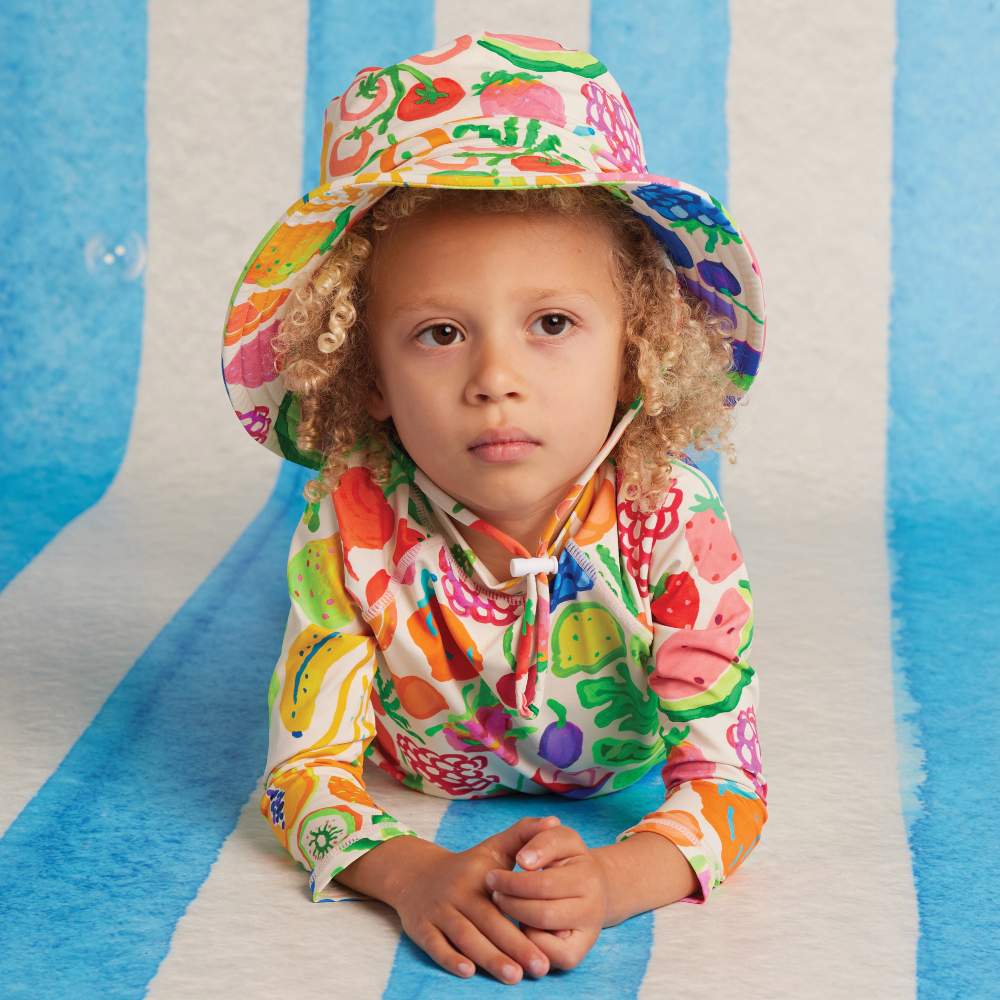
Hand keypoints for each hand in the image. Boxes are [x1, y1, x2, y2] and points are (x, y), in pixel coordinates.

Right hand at [391, 815, 561, 983]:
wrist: (414, 874)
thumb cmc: (466, 867)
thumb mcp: (493, 847)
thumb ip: (524, 835)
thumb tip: (554, 821)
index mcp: (479, 876)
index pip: (505, 897)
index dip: (527, 912)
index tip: (553, 930)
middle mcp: (458, 894)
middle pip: (488, 922)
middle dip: (515, 945)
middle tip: (540, 967)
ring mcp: (438, 911)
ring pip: (464, 936)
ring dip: (489, 957)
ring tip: (515, 976)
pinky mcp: (421, 928)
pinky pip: (435, 945)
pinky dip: (449, 958)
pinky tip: (468, 971)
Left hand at [485, 821, 609, 970]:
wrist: (592, 886)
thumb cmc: (567, 859)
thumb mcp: (557, 838)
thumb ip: (540, 838)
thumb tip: (524, 860)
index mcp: (588, 876)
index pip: (544, 884)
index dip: (513, 882)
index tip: (491, 875)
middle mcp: (593, 909)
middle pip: (542, 914)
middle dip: (510, 903)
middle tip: (493, 892)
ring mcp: (587, 936)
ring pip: (543, 937)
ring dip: (516, 921)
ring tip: (503, 904)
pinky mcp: (576, 955)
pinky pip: (547, 957)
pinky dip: (529, 942)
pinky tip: (521, 923)